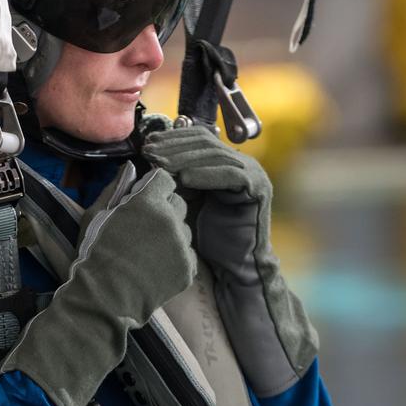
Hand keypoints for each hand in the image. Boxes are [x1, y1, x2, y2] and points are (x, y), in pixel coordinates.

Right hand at [0, 167, 195, 405]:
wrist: (104, 298)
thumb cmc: (93, 253)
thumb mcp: (95, 215)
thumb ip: (115, 188)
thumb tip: (132, 167)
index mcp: (149, 202)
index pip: (165, 180)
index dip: (153, 189)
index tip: (142, 202)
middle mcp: (171, 220)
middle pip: (178, 204)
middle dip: (164, 211)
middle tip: (142, 230)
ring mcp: (182, 246)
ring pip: (184, 230)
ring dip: (171, 235)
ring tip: (147, 252)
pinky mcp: (188, 269)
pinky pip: (187, 255)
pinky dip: (176, 259)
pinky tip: (155, 268)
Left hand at [142, 124, 270, 270]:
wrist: (235, 267)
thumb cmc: (209, 238)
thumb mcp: (189, 200)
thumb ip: (178, 177)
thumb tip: (153, 155)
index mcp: (228, 163)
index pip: (200, 138)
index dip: (173, 138)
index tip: (147, 143)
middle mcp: (243, 165)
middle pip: (207, 144)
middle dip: (175, 146)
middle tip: (149, 151)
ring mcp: (254, 175)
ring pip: (216, 156)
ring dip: (185, 158)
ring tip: (160, 163)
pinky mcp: (258, 190)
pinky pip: (231, 175)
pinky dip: (206, 174)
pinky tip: (184, 178)